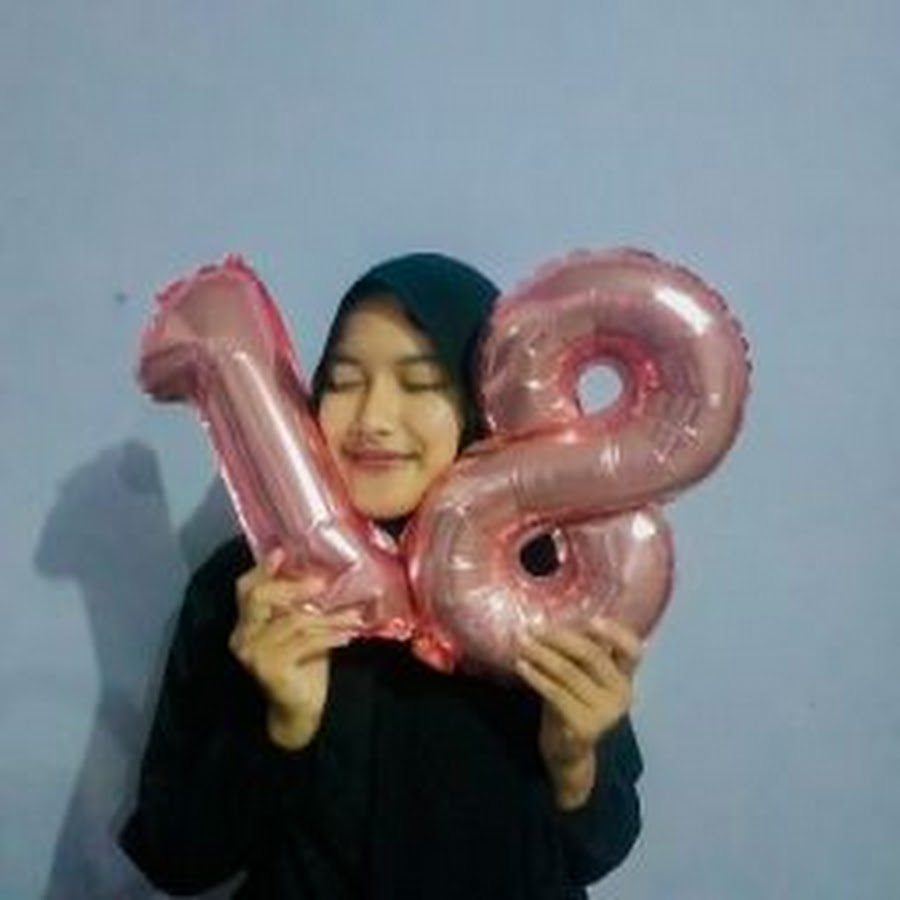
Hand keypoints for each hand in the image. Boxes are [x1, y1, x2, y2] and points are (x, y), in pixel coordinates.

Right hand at [229, 550, 360, 749]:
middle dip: (293, 586)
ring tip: (352, 617)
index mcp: (247, 623)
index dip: (263, 569)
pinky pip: (304, 642)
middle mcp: (242, 636)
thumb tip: (324, 572)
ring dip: (328, 617)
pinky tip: (347, 637)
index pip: (246, 589)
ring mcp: (252, 654)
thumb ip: (300, 605)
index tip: (282, 552)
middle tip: (323, 583)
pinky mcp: (269, 669)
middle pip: (259, 597)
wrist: (301, 710)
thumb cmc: (304, 664)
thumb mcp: (302, 628)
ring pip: (292, 621)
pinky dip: (330, 636)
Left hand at [516, 617, 641, 808]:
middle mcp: (622, 694)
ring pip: (569, 672)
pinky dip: (536, 676)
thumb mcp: (581, 675)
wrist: (568, 751)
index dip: (615, 633)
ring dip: (541, 654)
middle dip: (559, 638)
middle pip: (592, 655)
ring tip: (521, 642)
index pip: (632, 650)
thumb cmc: (572, 701)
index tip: (590, 620)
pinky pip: (556, 693)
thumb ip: (580, 652)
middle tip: (533, 628)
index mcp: (625, 676)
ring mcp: (606, 713)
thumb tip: (554, 619)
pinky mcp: (585, 727)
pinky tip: (521, 665)